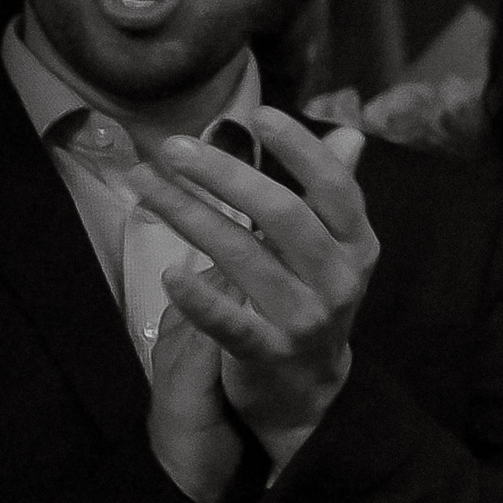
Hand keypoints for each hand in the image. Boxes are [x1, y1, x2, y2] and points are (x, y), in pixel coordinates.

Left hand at [131, 110, 377, 468]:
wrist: (309, 386)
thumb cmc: (313, 298)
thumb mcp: (333, 248)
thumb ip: (335, 192)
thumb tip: (350, 134)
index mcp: (357, 246)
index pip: (336, 190)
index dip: (301, 152)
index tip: (260, 116)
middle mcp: (340, 280)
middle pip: (284, 216)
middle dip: (226, 175)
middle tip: (176, 147)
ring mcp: (306, 319)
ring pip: (245, 258)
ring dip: (189, 216)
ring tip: (145, 184)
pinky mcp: (270, 354)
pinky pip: (232, 324)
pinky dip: (201, 301)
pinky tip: (170, 275)